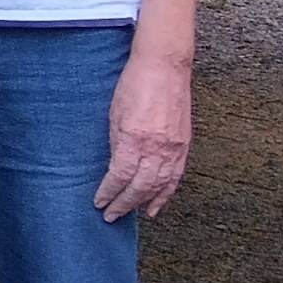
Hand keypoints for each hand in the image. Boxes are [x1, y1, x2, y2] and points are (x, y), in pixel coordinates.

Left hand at [97, 48, 192, 220]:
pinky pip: (176, 176)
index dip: (108, 192)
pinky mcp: (184, 144)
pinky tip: (157, 204)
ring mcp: (174, 147)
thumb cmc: (134, 85)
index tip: (98, 202)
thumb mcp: (114, 114)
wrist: (165, 67)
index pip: (119, 176)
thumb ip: (115, 143)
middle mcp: (157, 147)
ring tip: (130, 214)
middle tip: (110, 215)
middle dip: (123, 203)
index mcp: (135, 138)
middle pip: (140, 186)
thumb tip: (112, 167)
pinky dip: (166, 193)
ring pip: (160, 185)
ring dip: (144, 202)